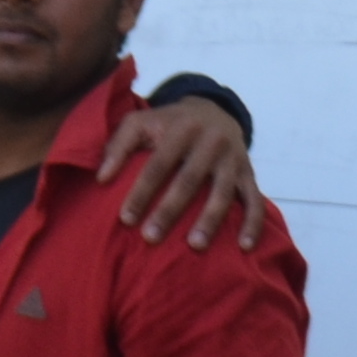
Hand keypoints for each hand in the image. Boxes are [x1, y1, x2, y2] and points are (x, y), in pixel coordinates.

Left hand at [97, 93, 259, 247]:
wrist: (213, 109)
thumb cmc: (166, 123)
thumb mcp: (139, 122)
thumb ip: (117, 145)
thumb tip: (101, 178)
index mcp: (181, 129)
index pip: (158, 164)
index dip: (142, 191)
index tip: (125, 219)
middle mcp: (210, 142)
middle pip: (189, 180)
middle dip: (170, 210)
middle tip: (151, 238)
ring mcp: (233, 159)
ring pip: (223, 193)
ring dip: (209, 220)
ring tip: (195, 246)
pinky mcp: (249, 173)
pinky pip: (255, 200)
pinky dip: (252, 224)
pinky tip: (243, 247)